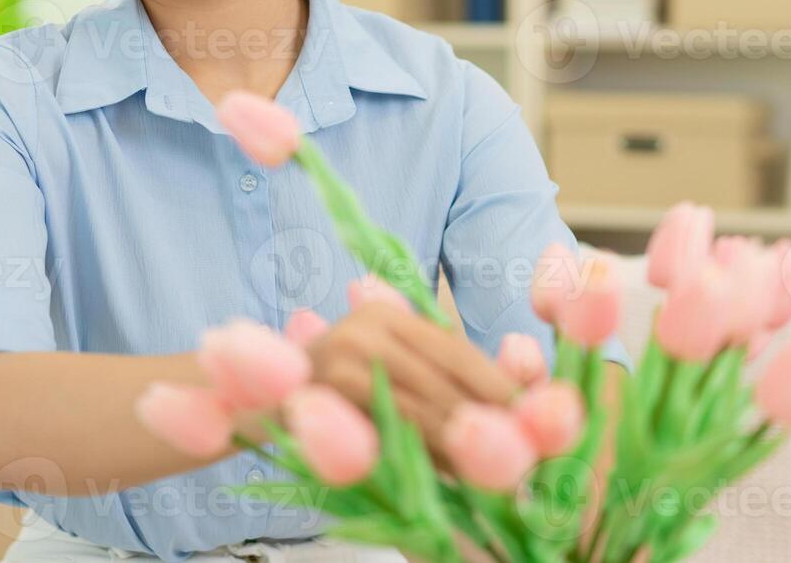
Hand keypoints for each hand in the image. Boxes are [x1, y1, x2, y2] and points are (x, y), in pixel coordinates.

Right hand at [304, 302, 519, 464]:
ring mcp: (338, 360)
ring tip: (501, 472)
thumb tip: (522, 387)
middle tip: (530, 454)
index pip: (457, 352)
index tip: (537, 420)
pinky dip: (418, 458)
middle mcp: (364, 327)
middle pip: (444, 378)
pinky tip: (448, 476)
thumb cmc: (333, 396)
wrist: (253, 406)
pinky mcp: (317, 397)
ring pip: (418, 408)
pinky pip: (382, 433)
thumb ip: (440, 376)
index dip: (500, 387)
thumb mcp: (388, 372)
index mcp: (389, 315)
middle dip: (491, 419)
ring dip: (461, 445)